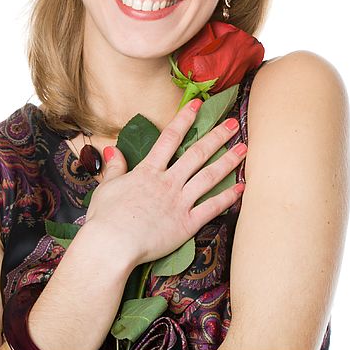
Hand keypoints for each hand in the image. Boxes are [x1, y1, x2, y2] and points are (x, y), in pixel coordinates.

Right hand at [83, 99, 246, 266]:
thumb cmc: (105, 218)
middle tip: (233, 123)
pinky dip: (228, 197)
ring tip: (244, 148)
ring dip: (228, 161)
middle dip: (216, 136)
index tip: (197, 104)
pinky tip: (241, 187)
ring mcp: (179, 202)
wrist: (112, 245)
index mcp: (148, 172)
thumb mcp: (107, 187)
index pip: (170, 138)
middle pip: (196, 154)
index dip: (184, 119)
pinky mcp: (187, 223)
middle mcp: (168, 182)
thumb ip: (116, 167)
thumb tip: (113, 149)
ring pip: (209, 176)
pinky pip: (212, 207)